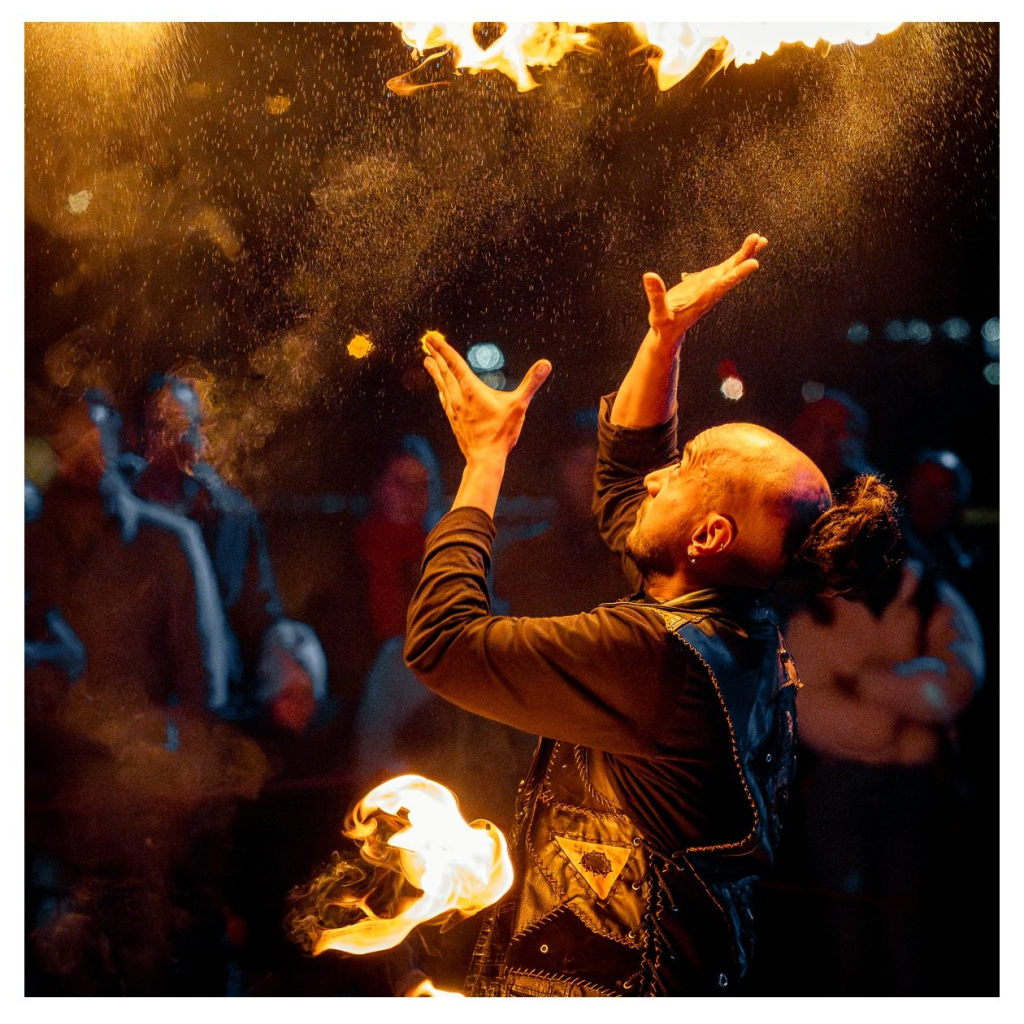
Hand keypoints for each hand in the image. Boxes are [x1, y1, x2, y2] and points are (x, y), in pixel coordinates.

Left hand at [423, 333, 550, 466]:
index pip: (455, 363)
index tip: (431, 337)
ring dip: (435, 371)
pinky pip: (444, 399)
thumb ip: (531, 383)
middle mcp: (459, 397)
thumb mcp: (519, 405)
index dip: (443, 348)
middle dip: (436, 355)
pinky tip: (440, 389)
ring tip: (427, 361)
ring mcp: (454, 409)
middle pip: (445, 372)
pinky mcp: (454, 420)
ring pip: (442, 385)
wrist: (485, 458)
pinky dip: (441, 389)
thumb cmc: (502, 433)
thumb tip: (546, 364)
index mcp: (472, 390)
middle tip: (427, 342)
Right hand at [643, 233, 767, 346]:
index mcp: (702, 299)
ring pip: (731, 268)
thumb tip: (649, 276)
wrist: (670, 331)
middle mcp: (711, 291)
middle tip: (759, 240)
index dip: (737, 273)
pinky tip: (745, 250)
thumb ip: (655, 296)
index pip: (723, 284)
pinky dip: (736, 258)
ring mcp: (711, 286)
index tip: (753, 263)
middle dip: (746, 256)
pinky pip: (725, 268)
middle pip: (732, 272)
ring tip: (759, 238)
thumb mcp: (658, 314)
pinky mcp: (707, 282)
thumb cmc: (664, 326)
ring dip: (745, 253)